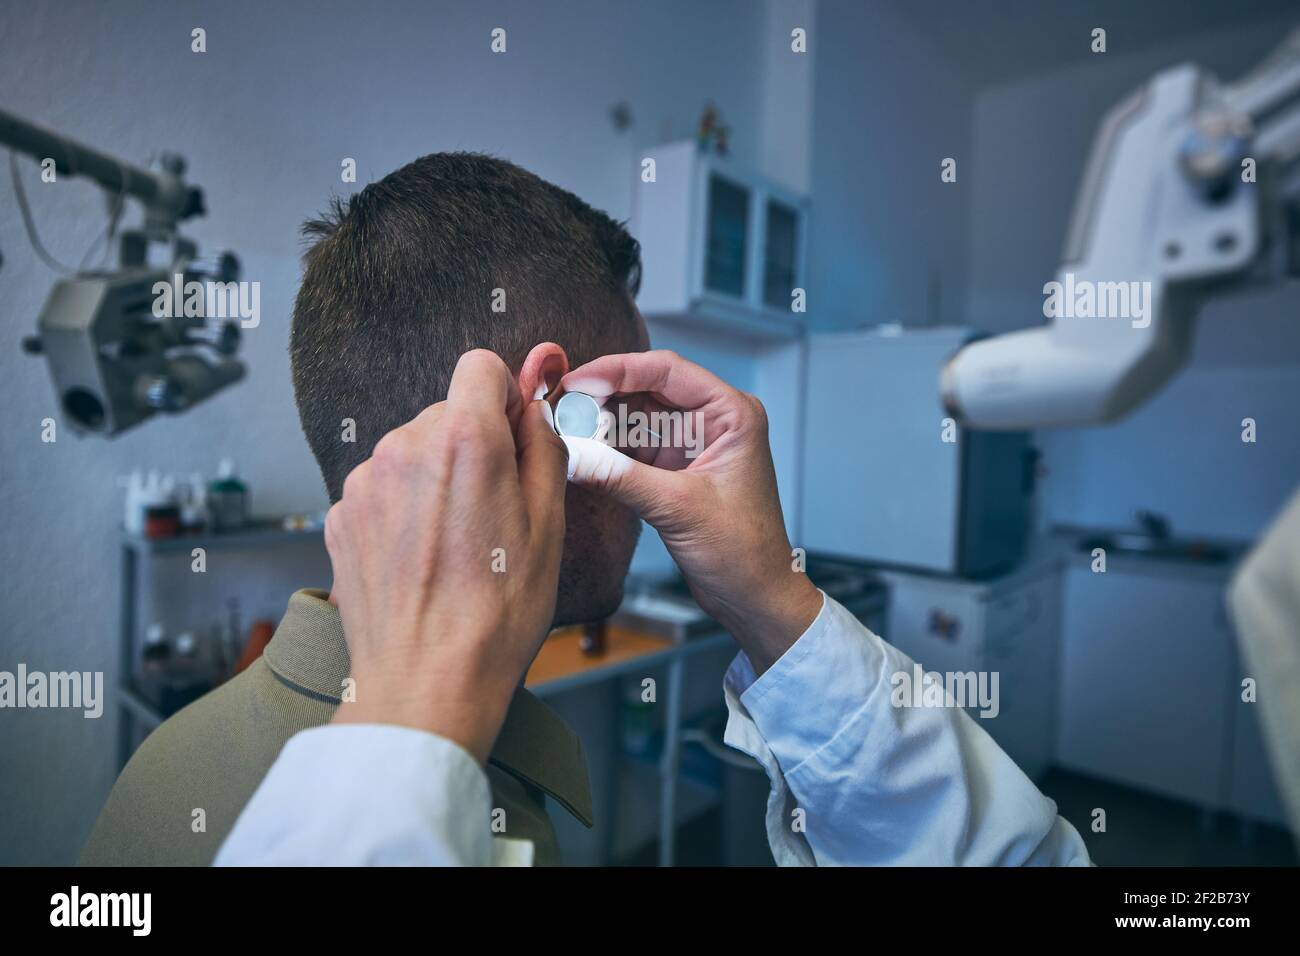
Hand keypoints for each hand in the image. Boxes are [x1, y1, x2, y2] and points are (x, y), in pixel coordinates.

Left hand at [325, 350, 568, 761]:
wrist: (425, 684)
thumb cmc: (495, 615)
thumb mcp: (549, 526)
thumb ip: (544, 448)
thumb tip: (533, 412)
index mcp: (465, 440)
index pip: (479, 367)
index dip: (504, 397)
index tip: (514, 435)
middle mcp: (404, 446)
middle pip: (446, 413)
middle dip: (473, 445)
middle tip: (493, 510)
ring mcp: (365, 483)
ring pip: (412, 452)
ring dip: (436, 479)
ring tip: (456, 544)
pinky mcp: (341, 516)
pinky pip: (383, 489)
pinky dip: (404, 510)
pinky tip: (423, 560)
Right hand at [559, 350, 821, 673]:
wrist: (754, 597)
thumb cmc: (742, 552)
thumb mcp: (678, 508)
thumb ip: (620, 476)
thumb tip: (569, 452)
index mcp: (731, 413)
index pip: (666, 370)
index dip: (617, 370)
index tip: (577, 381)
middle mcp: (713, 420)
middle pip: (646, 388)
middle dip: (601, 395)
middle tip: (559, 404)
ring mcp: (691, 444)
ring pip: (635, 417)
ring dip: (599, 421)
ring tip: (562, 426)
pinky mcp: (674, 469)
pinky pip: (632, 446)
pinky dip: (605, 448)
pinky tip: (578, 449)